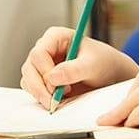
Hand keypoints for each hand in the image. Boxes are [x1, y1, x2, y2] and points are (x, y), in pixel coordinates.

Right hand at [20, 26, 138, 109]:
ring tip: (61, 98)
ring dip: (40, 93)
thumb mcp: (93, 65)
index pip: (39, 53)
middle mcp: (46, 48)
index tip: (58, 87)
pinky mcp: (43, 78)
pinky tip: (58, 99)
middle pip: (29, 68)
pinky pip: (33, 89)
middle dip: (40, 87)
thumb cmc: (103, 63)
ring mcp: (42, 64)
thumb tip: (52, 77)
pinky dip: (41, 97)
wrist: (110, 74)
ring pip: (28, 79)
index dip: (45, 72)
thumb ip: (74, 70)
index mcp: (56, 36)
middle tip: (53, 101)